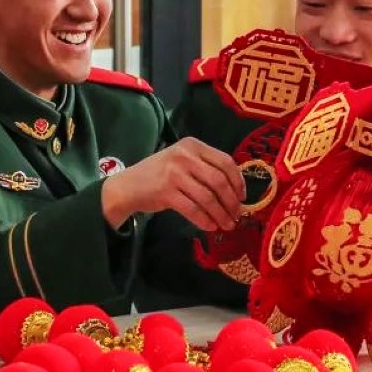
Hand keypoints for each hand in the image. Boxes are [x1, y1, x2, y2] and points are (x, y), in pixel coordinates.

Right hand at [101, 137, 244, 230]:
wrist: (128, 186)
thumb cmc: (159, 174)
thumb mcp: (182, 160)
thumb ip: (204, 166)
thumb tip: (235, 188)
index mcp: (192, 145)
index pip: (225, 161)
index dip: (238, 181)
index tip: (242, 196)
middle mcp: (184, 156)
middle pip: (219, 181)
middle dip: (231, 201)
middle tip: (237, 215)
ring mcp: (174, 173)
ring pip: (208, 197)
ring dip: (221, 214)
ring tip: (227, 224)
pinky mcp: (166, 192)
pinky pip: (193, 209)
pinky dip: (205, 220)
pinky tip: (210, 226)